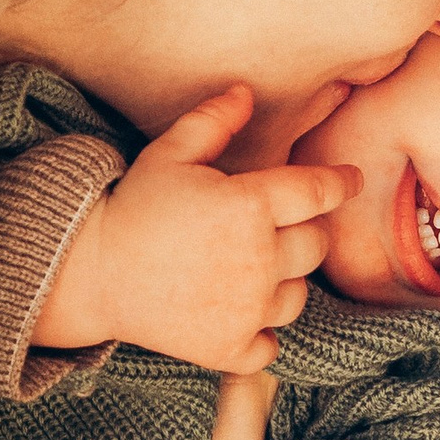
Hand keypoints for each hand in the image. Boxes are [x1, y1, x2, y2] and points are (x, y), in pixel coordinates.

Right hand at [36, 88, 359, 373]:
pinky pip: (270, 345)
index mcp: (249, 205)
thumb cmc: (133, 208)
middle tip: (271, 227)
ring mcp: (245, 308)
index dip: (341, 182)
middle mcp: (257, 259)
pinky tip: (238, 314)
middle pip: (316, 245)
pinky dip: (260, 333)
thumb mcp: (169, 154)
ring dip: (282, 282)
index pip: (319, 191)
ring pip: (298, 295)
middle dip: (303, 232)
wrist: (90, 274)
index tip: (349, 180)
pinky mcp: (229, 348)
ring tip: (248, 269)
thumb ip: (213, 121)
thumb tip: (247, 92)